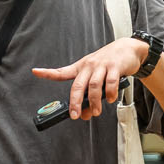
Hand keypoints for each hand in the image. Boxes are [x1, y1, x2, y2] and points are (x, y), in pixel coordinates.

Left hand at [31, 37, 148, 120]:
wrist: (129, 48)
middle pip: (78, 86)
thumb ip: (89, 93)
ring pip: (94, 86)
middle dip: (75, 102)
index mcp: (80, 68)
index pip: (61, 72)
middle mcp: (89, 66)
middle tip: (75, 115)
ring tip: (95, 112)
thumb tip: (84, 112)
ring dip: (94, 102)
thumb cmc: (108, 62)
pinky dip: (109, 93)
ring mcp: (102, 65)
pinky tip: (110, 99)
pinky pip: (110, 82)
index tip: (35, 71)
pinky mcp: (115, 67)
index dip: (47, 73)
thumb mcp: (94, 73)